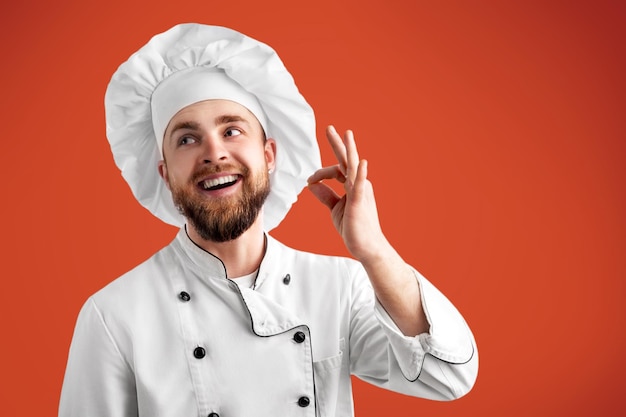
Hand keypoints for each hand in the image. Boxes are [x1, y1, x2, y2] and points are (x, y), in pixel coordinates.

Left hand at [307, 125, 386, 261]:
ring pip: (353, 167)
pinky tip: (362, 163)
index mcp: (352, 185)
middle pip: (346, 160)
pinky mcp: (359, 202)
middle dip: (337, 144)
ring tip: (347, 134)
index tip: (309, 180)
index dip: (320, 172)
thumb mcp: (335, 208)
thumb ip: (325, 195)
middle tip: (329, 128)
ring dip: (349, 150)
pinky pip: (359, 186)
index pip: (336, 170)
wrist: (366, 247)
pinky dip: (360, 173)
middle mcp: (358, 185)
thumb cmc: (353, 227)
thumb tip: (311, 185)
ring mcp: (360, 192)